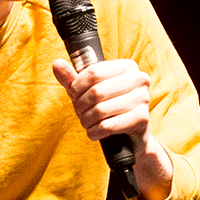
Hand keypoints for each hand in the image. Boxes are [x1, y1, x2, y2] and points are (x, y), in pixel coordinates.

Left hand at [52, 58, 173, 199]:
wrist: (130, 135)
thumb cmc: (108, 107)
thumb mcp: (88, 91)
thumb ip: (72, 78)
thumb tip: (57, 64)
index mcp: (127, 67)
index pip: (93, 72)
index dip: (77, 86)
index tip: (74, 95)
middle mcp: (139, 79)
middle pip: (96, 91)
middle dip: (80, 105)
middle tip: (79, 112)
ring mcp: (143, 99)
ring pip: (100, 110)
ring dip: (86, 120)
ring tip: (87, 122)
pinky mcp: (142, 119)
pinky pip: (108, 126)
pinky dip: (94, 132)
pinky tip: (94, 132)